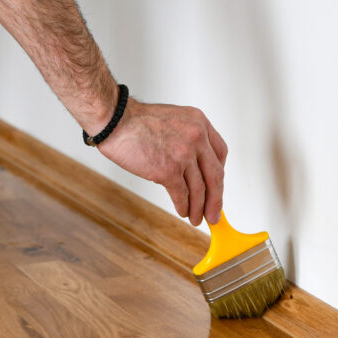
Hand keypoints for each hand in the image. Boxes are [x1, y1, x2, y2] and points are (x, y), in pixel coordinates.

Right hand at [97, 100, 226, 226]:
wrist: (116, 121)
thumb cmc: (138, 121)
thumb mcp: (174, 119)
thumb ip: (188, 138)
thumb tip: (195, 166)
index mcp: (200, 122)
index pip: (221, 153)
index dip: (219, 173)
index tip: (216, 186)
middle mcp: (196, 137)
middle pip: (215, 175)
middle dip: (216, 199)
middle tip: (214, 214)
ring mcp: (183, 154)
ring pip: (199, 189)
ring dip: (199, 208)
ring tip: (196, 218)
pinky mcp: (168, 170)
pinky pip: (182, 194)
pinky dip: (183, 206)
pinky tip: (182, 211)